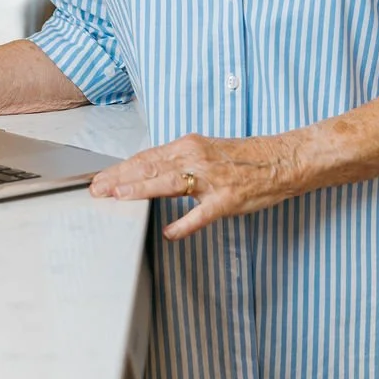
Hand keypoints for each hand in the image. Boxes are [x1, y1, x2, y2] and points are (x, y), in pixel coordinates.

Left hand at [89, 132, 307, 240]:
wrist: (282, 158)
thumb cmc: (244, 157)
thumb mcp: (206, 151)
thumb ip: (178, 162)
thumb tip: (149, 171)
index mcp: (188, 146)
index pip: (146, 157)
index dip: (120, 169)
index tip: (100, 179)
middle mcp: (195, 158)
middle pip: (149, 167)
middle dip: (120, 179)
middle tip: (96, 189)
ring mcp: (211, 179)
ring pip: (169, 183)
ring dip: (141, 189)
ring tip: (118, 197)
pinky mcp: (227, 200)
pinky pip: (201, 214)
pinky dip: (184, 223)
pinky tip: (168, 232)